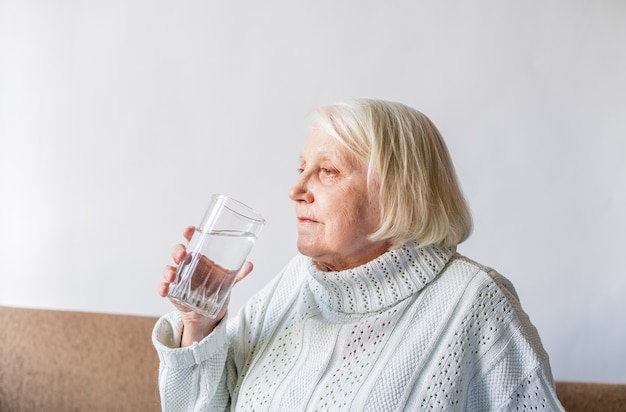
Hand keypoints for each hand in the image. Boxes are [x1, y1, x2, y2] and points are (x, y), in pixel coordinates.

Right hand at [158, 226, 253, 345]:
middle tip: (183, 254)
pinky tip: (165, 290)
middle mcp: (187, 264)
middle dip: (178, 251)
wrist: (208, 312)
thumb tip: (250, 265)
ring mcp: (178, 277)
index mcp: (200, 256)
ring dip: (168, 270)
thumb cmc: (217, 288)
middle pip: (178, 252)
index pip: (192, 240)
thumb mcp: (229, 280)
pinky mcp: (173, 291)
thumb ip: (239, 273)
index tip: (189, 230)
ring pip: (169, 268)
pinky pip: (164, 287)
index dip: (189, 233)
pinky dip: (162, 288)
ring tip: (172, 276)